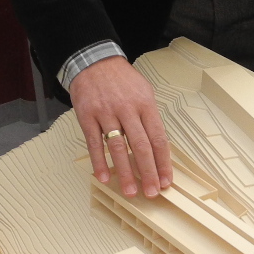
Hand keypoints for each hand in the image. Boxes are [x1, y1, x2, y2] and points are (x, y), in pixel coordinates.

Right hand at [69, 55, 173, 197]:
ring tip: (130, 191)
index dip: (163, 163)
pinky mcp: (87, 116)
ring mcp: (106, 113)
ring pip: (118, 147)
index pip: (158, 138)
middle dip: (147, 172)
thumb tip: (158, 149)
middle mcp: (127, 109)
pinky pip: (94, 143)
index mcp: (145, 104)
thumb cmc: (122, 80)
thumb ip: (149, 118)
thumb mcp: (143, 92)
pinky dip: (99, 162)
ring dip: (125, 172)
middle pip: (141, 146)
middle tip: (151, 192)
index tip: (165, 181)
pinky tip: (103, 177)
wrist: (94, 61)